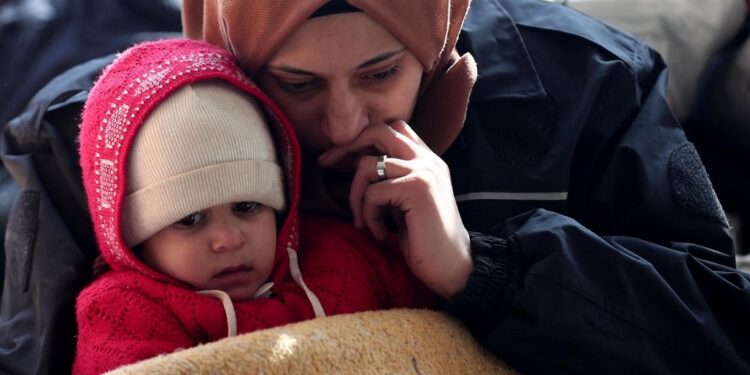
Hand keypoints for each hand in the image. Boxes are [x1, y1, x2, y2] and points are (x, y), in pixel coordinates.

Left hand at [318, 121, 471, 297]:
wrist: (452, 267)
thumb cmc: (424, 239)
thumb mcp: (404, 202)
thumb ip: (390, 179)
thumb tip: (354, 162)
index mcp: (427, 160)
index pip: (393, 128)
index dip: (364, 139)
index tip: (342, 159)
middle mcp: (428, 160)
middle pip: (379, 131)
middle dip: (347, 147)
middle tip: (326, 164)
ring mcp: (424, 171)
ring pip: (367, 165)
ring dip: (356, 196)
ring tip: (364, 221)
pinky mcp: (417, 189)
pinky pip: (372, 193)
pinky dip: (368, 216)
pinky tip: (379, 234)